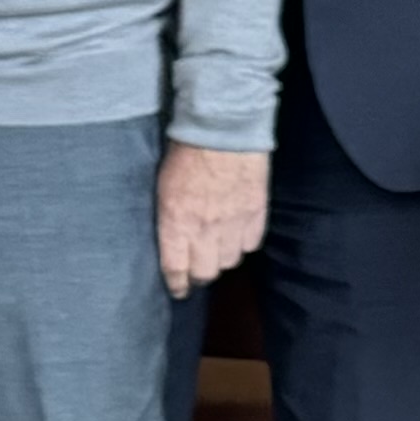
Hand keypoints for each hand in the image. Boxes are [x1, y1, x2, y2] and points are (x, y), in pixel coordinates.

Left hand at [157, 139, 267, 296]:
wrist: (223, 130)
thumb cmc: (185, 151)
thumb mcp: (163, 185)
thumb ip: (169, 216)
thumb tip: (172, 237)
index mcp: (175, 222)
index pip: (175, 268)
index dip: (177, 284)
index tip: (178, 290)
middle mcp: (204, 230)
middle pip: (205, 271)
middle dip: (199, 275)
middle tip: (197, 271)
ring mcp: (233, 224)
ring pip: (229, 261)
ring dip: (222, 259)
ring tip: (217, 251)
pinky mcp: (256, 214)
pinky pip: (251, 244)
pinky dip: (243, 244)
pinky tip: (237, 236)